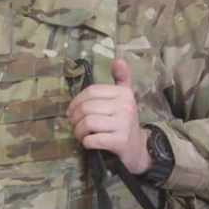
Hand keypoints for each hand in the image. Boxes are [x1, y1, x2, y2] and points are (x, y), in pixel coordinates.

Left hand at [66, 57, 149, 174]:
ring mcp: (124, 124)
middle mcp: (126, 106)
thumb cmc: (124, 122)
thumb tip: (118, 60)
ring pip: (88, 123)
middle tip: (75, 125)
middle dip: (75, 119)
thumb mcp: (125, 98)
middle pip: (87, 108)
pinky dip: (86, 142)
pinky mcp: (120, 141)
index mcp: (124, 93)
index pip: (91, 91)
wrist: (138, 148)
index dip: (76, 101)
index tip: (71, 111)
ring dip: (79, 132)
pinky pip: (93, 139)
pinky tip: (89, 143)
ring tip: (81, 134)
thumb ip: (121, 79)